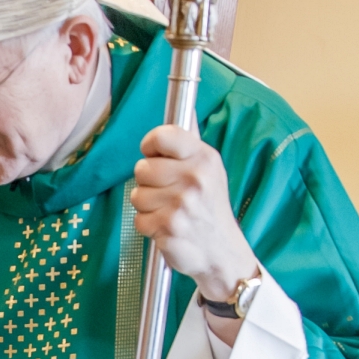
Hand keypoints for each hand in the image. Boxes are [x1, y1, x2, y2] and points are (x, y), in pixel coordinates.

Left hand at [131, 125, 257, 305]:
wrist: (221, 251)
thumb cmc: (209, 207)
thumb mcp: (209, 169)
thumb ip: (189, 142)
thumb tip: (186, 107)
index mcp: (203, 158)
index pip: (162, 136)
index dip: (150, 145)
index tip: (153, 154)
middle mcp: (194, 179)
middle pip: (142, 168)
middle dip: (148, 183)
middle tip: (168, 193)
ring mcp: (182, 205)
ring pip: (137, 196)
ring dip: (148, 206)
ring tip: (169, 212)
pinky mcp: (169, 229)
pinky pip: (139, 220)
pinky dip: (148, 226)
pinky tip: (167, 227)